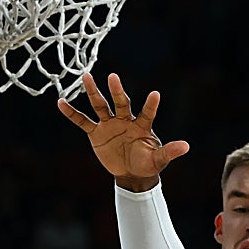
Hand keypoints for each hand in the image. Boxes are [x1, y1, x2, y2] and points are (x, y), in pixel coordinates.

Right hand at [57, 73, 188, 189]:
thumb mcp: (158, 159)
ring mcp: (109, 124)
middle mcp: (125, 120)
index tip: (155, 94)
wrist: (131, 172)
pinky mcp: (96, 133)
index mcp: (141, 126)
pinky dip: (72, 113)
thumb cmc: (147, 163)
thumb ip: (169, 151)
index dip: (151, 105)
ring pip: (100, 105)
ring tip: (86, 76)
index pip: (147, 113)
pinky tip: (60, 102)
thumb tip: (187, 146)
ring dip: (93, 92)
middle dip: (117, 91)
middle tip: (113, 77)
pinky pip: (82, 121)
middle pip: (120, 103)